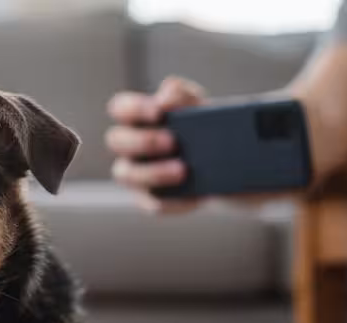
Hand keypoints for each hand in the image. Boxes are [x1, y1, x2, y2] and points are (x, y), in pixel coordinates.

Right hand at [105, 76, 205, 211]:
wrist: (229, 163)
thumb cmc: (206, 128)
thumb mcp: (200, 107)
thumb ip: (184, 95)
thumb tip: (166, 97)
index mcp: (137, 118)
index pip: (120, 108)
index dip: (133, 109)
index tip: (158, 112)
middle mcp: (129, 147)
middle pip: (116, 140)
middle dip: (142, 140)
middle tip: (173, 141)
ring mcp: (136, 175)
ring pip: (127, 175)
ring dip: (153, 172)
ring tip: (183, 170)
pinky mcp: (150, 200)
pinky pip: (153, 204)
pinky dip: (173, 201)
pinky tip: (194, 196)